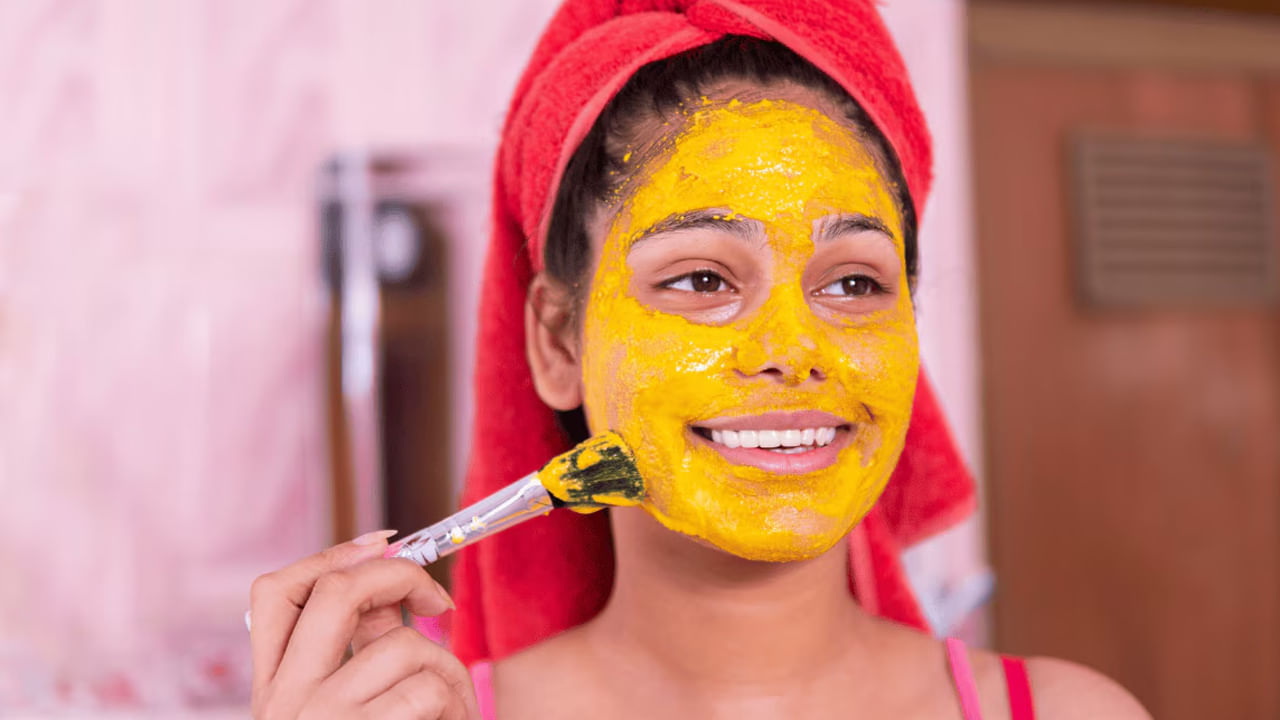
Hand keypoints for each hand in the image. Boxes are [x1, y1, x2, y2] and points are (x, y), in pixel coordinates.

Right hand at [248, 532, 478, 718]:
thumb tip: (392, 591)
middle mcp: (282, 704)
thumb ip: (360, 653)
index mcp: (272, 691)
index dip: (333, 554)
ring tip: (451, 703)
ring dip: (447, 666)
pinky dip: (453, 703)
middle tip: (437, 601)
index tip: (387, 544)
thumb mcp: (346, 710)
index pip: (275, 593)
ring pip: (401, 646)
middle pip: (333, 593)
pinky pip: (423, 693)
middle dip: (400, 577)